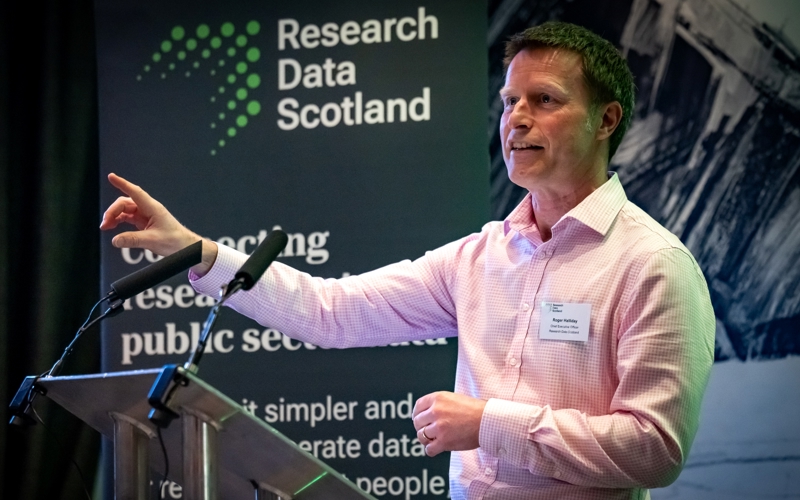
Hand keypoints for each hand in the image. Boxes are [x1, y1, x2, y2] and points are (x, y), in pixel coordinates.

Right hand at [100, 173, 217, 274]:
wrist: (185, 246)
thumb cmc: (175, 241)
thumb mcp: (152, 240)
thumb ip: (133, 240)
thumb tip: (115, 240)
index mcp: (153, 208)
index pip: (135, 192)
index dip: (122, 184)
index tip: (111, 176)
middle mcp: (148, 209)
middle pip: (125, 203)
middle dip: (113, 211)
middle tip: (104, 224)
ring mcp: (145, 215)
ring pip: (125, 210)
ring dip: (114, 216)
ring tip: (105, 226)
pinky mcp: (143, 222)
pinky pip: (127, 217)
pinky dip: (118, 221)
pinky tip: (112, 227)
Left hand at [412, 391, 486, 456]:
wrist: (487, 421)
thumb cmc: (474, 410)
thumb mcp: (454, 398)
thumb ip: (439, 404)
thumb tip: (426, 414)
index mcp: (438, 398)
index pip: (418, 407)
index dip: (417, 414)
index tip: (420, 420)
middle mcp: (436, 411)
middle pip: (417, 422)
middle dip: (422, 427)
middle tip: (429, 431)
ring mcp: (439, 427)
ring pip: (421, 436)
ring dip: (426, 439)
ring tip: (435, 439)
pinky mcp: (444, 441)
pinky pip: (429, 449)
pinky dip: (431, 450)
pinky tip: (437, 448)